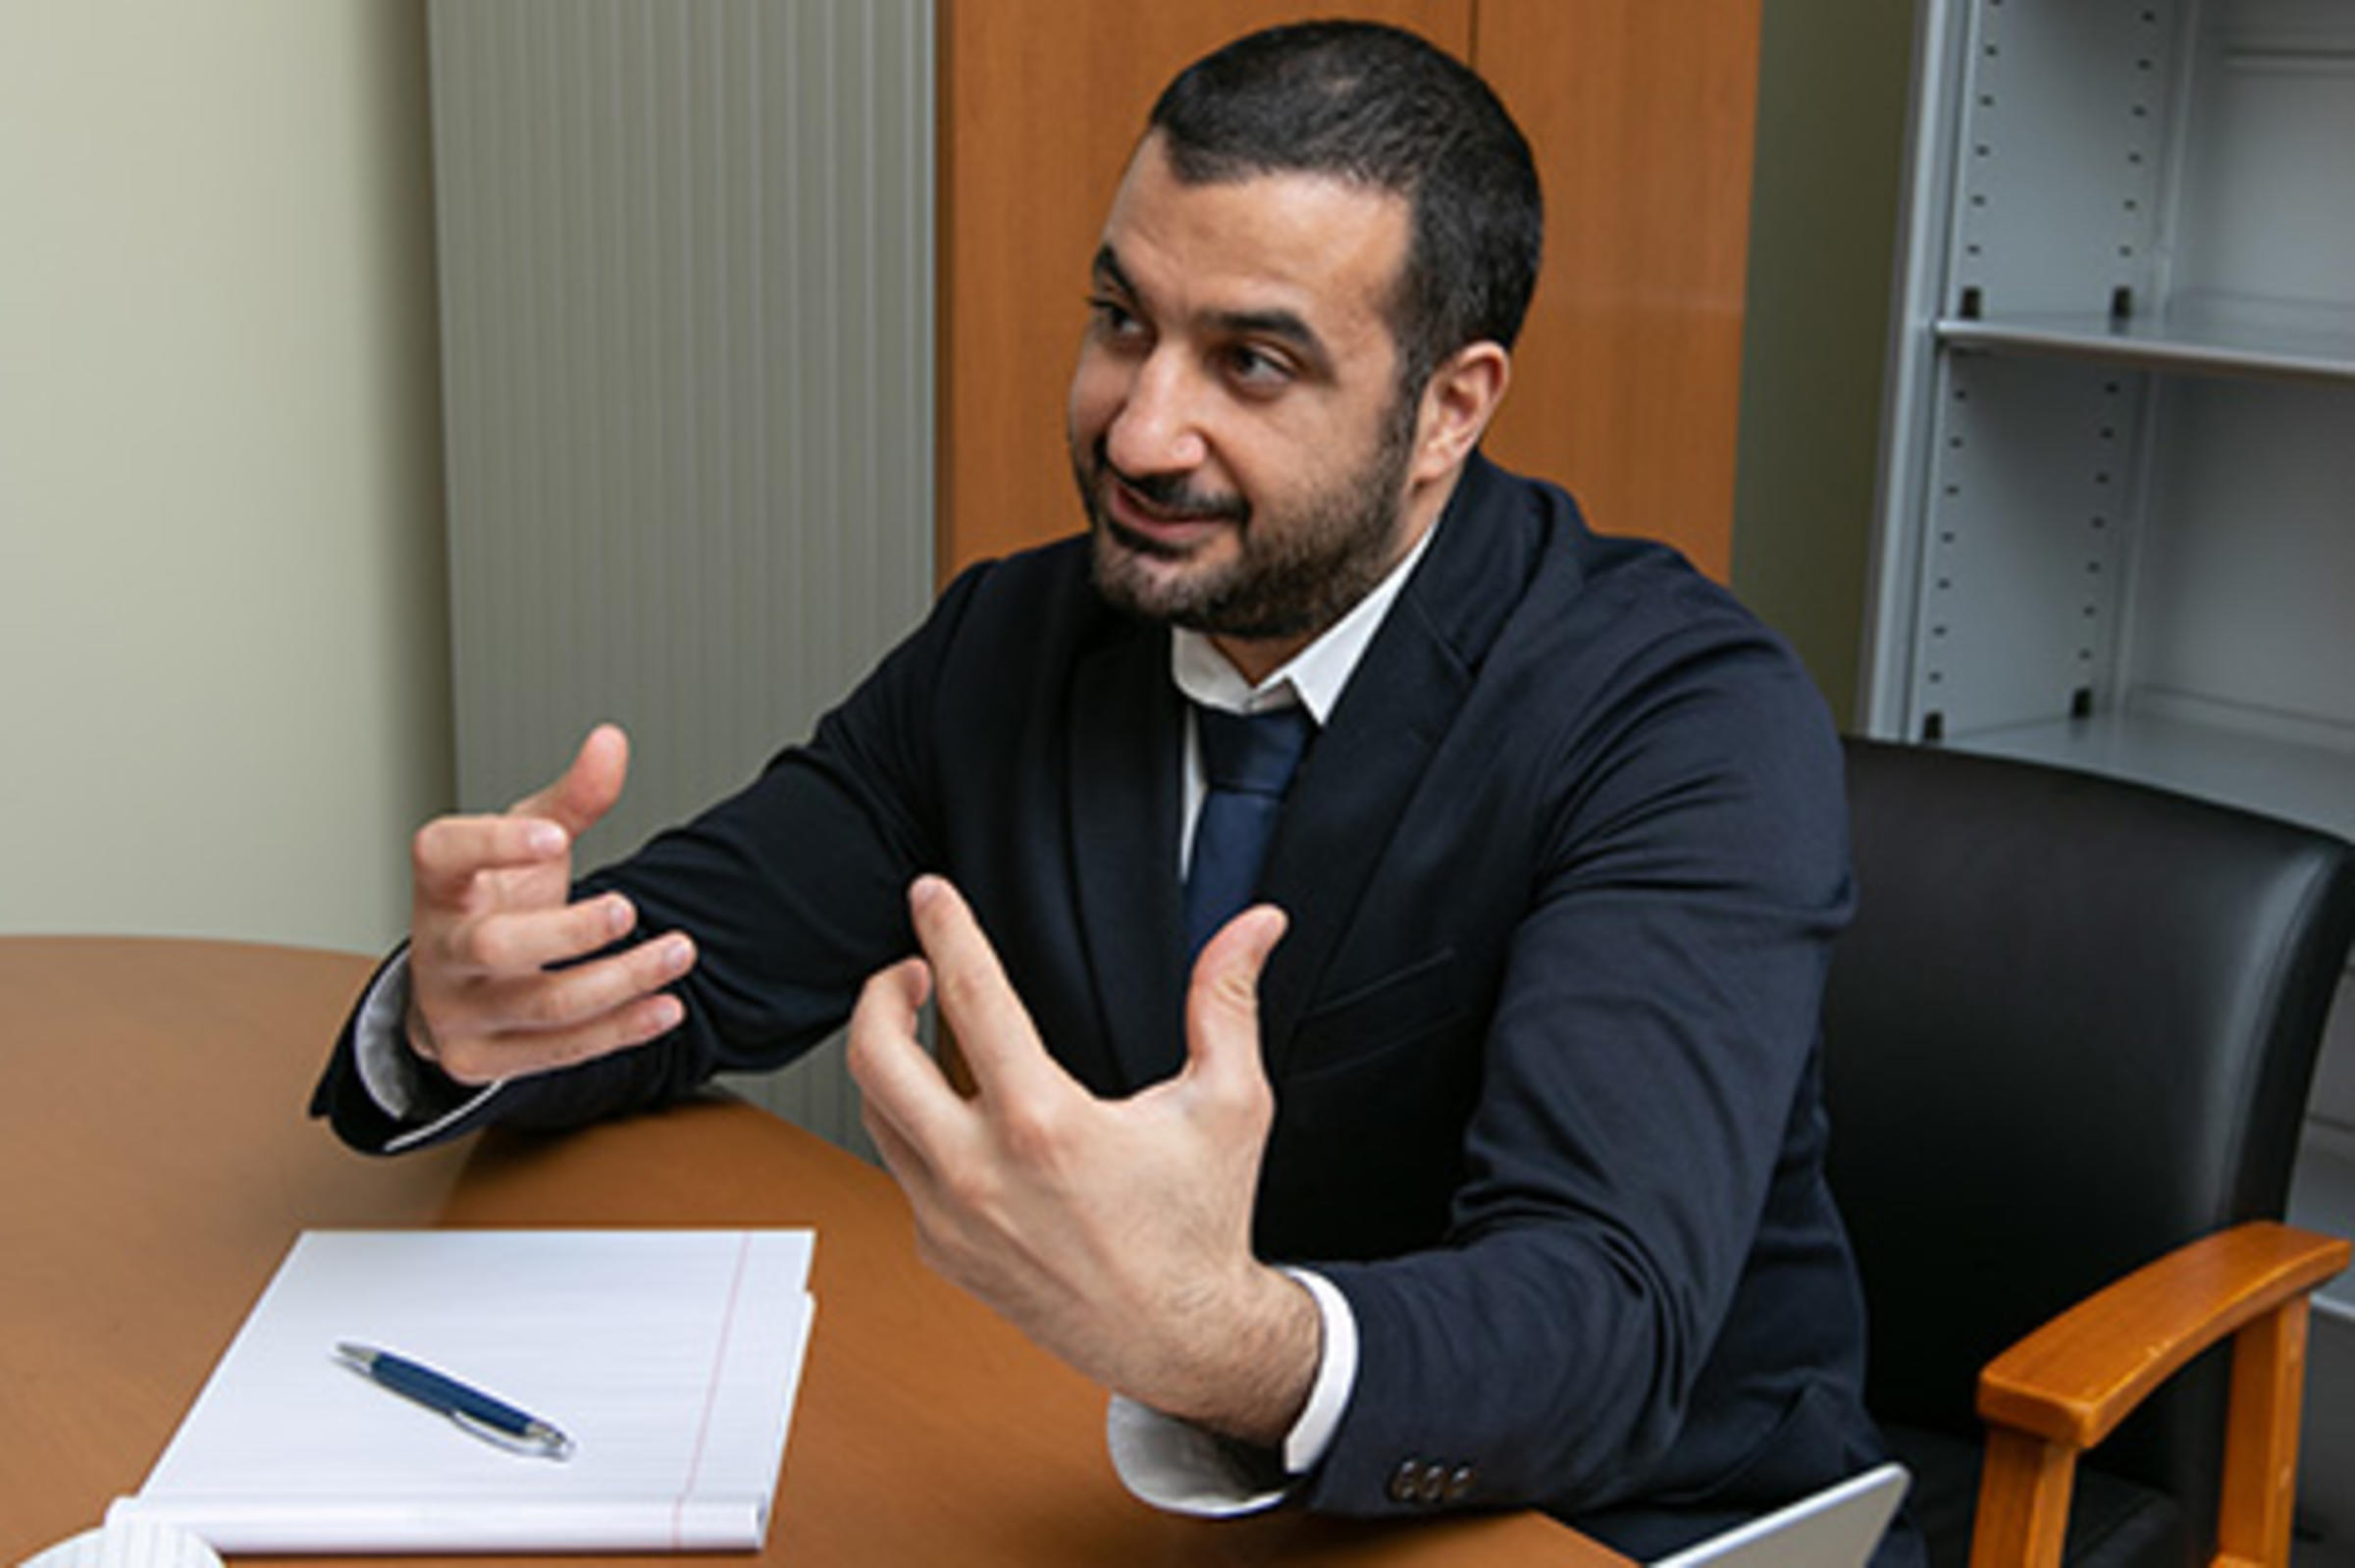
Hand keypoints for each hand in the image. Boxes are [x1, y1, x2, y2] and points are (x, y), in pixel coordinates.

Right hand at [405, 724, 695, 1083]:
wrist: (455, 985)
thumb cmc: (492, 900)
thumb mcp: (525, 842)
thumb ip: (571, 799)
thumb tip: (612, 741)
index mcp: (438, 885)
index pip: (443, 854)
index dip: (495, 842)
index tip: (556, 835)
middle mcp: (439, 951)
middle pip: (495, 946)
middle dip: (569, 932)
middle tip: (629, 905)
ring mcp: (458, 1011)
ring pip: (543, 1006)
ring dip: (621, 981)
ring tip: (679, 951)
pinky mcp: (485, 1060)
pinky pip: (562, 1050)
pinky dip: (622, 1029)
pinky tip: (666, 1006)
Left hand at [847, 876, 1316, 1445]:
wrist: (1181, 1336)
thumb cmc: (1202, 1222)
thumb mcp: (1228, 1101)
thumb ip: (1227, 1000)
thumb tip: (1253, 925)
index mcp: (1044, 1124)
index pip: (970, 996)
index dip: (946, 927)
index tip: (930, 894)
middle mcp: (980, 1173)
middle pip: (873, 1056)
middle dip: (880, 993)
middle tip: (909, 968)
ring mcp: (950, 1218)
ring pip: (875, 1113)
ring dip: (887, 1059)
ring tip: (920, 1029)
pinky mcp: (940, 1251)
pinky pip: (900, 1168)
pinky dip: (913, 1126)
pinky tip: (950, 1109)